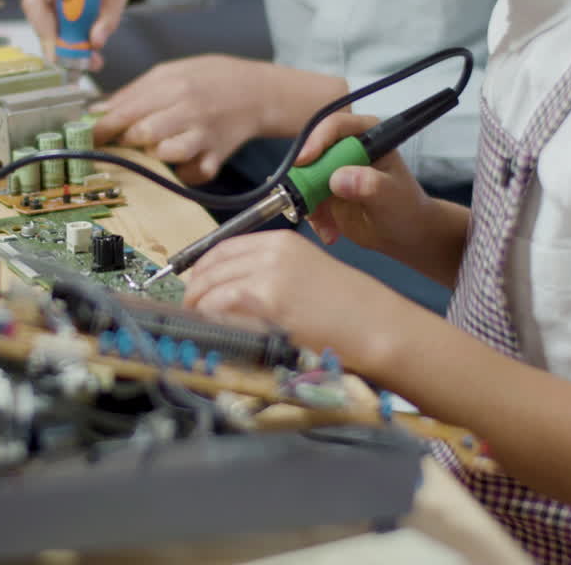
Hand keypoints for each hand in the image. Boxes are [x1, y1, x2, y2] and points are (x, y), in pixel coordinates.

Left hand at [91, 55, 273, 184]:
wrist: (258, 91)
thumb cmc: (211, 78)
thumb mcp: (171, 71)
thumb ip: (134, 91)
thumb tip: (98, 110)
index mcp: (173, 86)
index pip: (126, 111)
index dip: (102, 128)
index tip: (89, 137)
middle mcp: (188, 111)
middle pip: (142, 134)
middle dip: (126, 140)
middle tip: (124, 141)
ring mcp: (204, 136)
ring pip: (166, 155)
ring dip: (154, 156)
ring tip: (155, 148)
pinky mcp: (216, 157)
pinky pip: (192, 175)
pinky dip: (182, 173)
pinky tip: (181, 161)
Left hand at [182, 230, 402, 372]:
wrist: (379, 326)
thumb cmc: (351, 309)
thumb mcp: (308, 274)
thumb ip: (270, 275)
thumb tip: (232, 292)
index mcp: (283, 241)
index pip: (224, 247)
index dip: (203, 268)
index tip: (196, 285)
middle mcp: (272, 252)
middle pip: (212, 265)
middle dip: (195, 288)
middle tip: (191, 308)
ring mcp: (268, 275)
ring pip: (210, 285)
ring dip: (198, 305)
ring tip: (199, 322)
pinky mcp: (268, 301)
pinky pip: (220, 305)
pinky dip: (209, 316)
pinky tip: (212, 328)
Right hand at [293, 112, 435, 264]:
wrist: (405, 234)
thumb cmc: (406, 208)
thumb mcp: (391, 196)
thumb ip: (369, 185)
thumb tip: (338, 178)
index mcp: (367, 136)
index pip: (336, 126)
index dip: (316, 140)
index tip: (304, 161)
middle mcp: (346, 149)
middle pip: (311, 150)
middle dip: (303, 176)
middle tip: (302, 198)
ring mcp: (332, 170)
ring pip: (303, 177)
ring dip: (306, 202)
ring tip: (324, 225)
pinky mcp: (322, 192)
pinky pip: (304, 200)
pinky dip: (313, 218)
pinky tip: (330, 233)